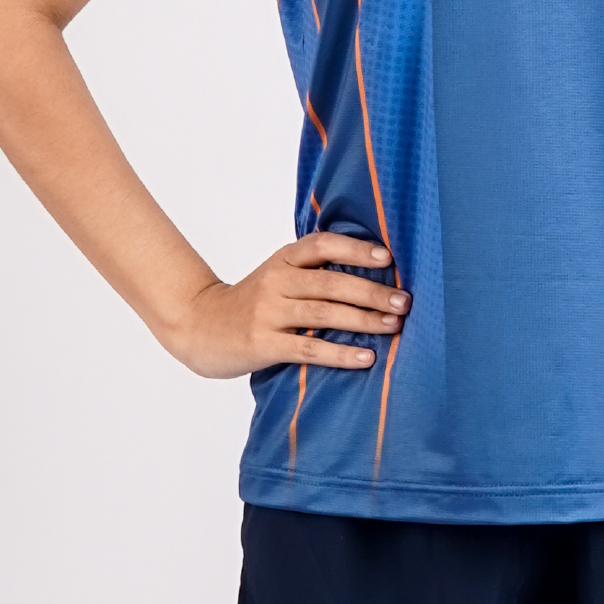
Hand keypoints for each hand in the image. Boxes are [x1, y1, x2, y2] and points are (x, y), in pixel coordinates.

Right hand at [169, 233, 408, 378]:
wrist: (199, 326)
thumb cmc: (252, 302)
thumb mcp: (278, 275)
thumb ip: (313, 272)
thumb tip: (373, 273)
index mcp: (284, 258)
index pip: (322, 245)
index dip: (356, 249)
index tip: (388, 258)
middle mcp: (277, 280)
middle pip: (331, 282)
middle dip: (372, 291)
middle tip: (404, 301)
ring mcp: (269, 312)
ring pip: (324, 313)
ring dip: (364, 320)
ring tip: (394, 326)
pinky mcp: (263, 343)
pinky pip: (309, 348)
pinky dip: (340, 353)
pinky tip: (365, 358)